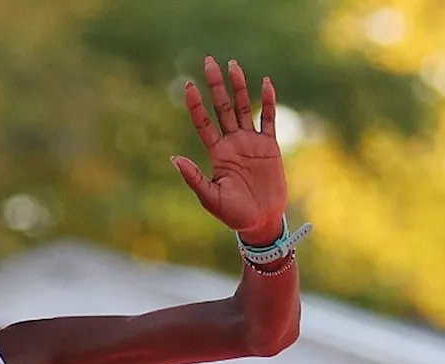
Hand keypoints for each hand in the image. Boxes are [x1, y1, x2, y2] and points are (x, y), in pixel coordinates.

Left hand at [172, 57, 287, 242]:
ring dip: (239, 87)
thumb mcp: (209, 197)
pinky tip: (265, 83)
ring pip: (244, 107)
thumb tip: (174, 158)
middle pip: (222, 107)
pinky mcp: (270, 147)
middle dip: (215, 85)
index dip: (196, 104)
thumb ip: (194, 177)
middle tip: (208, 62)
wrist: (260, 221)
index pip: (203, 123)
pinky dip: (268, 101)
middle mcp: (232, 143)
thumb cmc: (233, 214)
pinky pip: (269, 119)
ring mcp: (251, 143)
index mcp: (216, 154)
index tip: (188, 85)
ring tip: (232, 65)